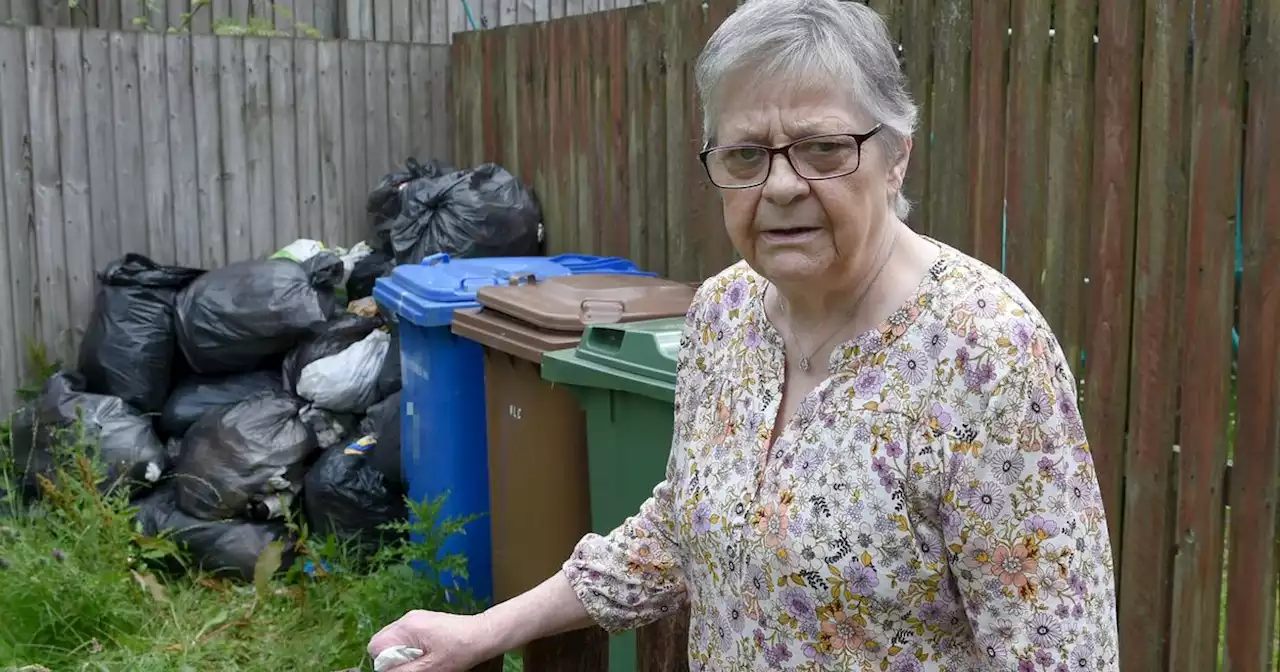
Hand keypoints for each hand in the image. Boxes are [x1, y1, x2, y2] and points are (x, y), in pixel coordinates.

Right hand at [367, 610, 496, 670]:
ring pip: (395, 639)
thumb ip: (404, 671)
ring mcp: (416, 618)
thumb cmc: (460, 650)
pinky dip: (411, 647)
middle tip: (411, 666)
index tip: (401, 669)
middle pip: (383, 641)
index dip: (384, 662)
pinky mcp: (425, 621)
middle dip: (392, 657)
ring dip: (402, 653)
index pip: (376, 646)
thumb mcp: (430, 667)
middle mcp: (408, 619)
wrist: (483, 634)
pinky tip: (427, 653)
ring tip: (422, 660)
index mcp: (407, 627)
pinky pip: (407, 636)